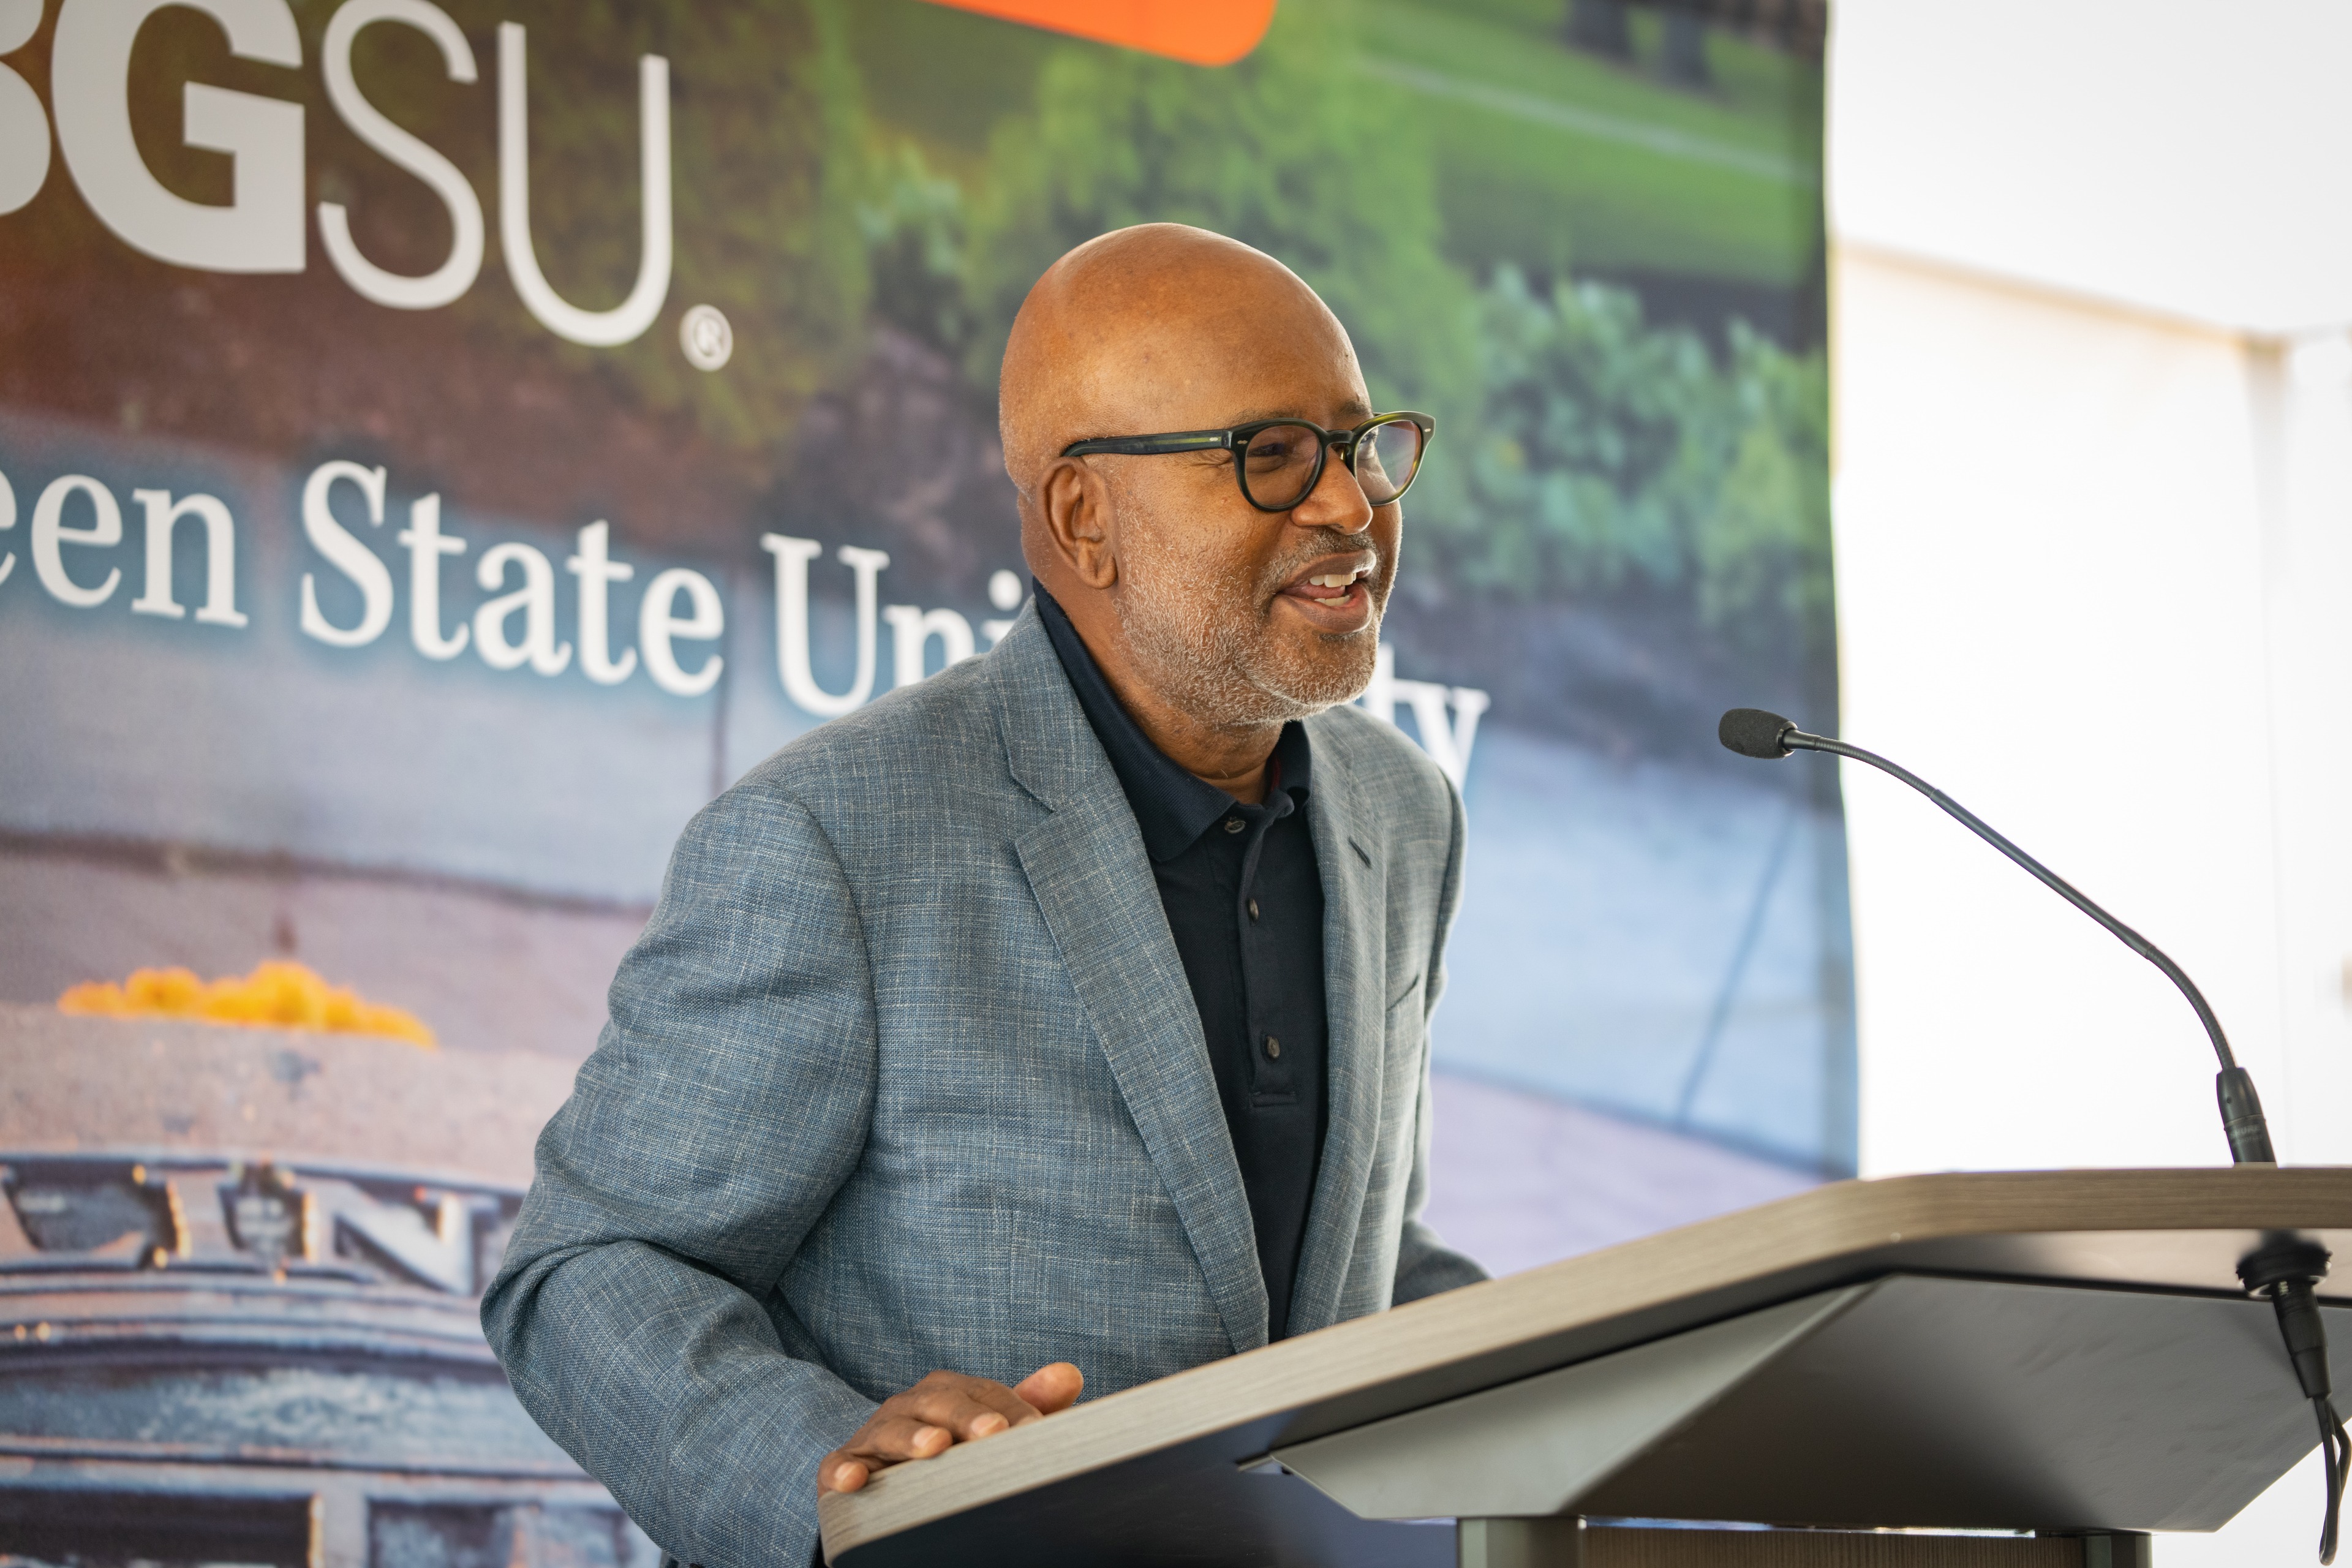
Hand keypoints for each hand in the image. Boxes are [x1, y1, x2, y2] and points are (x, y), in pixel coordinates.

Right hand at [819, 1362, 1082, 1495]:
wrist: (885, 1483)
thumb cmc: (949, 1454)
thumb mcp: (987, 1430)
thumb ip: (1027, 1405)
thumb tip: (1070, 1375)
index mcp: (948, 1392)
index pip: (985, 1393)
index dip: (1011, 1409)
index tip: (1038, 1430)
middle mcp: (911, 1405)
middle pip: (940, 1403)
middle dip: (967, 1416)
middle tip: (994, 1433)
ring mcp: (874, 1435)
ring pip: (892, 1430)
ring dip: (912, 1438)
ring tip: (936, 1447)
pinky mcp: (842, 1468)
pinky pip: (839, 1466)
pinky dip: (844, 1471)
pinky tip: (854, 1480)